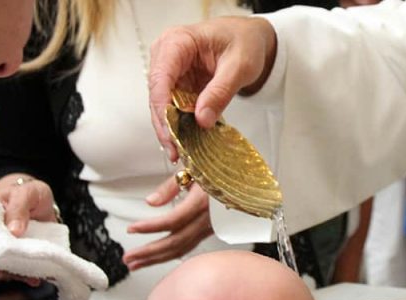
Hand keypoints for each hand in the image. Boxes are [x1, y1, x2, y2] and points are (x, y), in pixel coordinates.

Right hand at [0, 173, 58, 285]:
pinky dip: (24, 276)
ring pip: (0, 265)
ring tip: (24, 278)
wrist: (44, 203)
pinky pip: (17, 270)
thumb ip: (19, 208)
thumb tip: (13, 231)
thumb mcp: (26, 193)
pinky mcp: (18, 257)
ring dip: (9, 274)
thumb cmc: (29, 193)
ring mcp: (3, 248)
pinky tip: (34, 279)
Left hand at [122, 178, 212, 270]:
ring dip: (156, 258)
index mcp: (202, 202)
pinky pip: (188, 247)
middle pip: (175, 242)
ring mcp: (209, 228)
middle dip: (149, 253)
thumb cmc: (218, 169)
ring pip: (181, 249)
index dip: (150, 227)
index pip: (172, 221)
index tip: (131, 229)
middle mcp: (207, 220)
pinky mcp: (209, 231)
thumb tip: (150, 202)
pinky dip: (170, 254)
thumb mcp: (192, 170)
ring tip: (136, 263)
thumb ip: (170, 186)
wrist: (243, 177)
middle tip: (128, 258)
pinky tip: (157, 257)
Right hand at [148, 16, 277, 159]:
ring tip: (180, 153)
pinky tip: (185, 143)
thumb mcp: (239, 66)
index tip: (171, 132)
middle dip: (165, 125)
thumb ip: (220, 92)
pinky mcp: (177, 85)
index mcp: (177, 42)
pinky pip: (174, 108)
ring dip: (170, 130)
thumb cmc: (244, 42)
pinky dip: (179, 126)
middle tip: (176, 152)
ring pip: (162, 106)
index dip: (162, 107)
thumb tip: (202, 120)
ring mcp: (170, 72)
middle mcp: (166, 55)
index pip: (161, 77)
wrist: (248, 39)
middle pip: (157, 95)